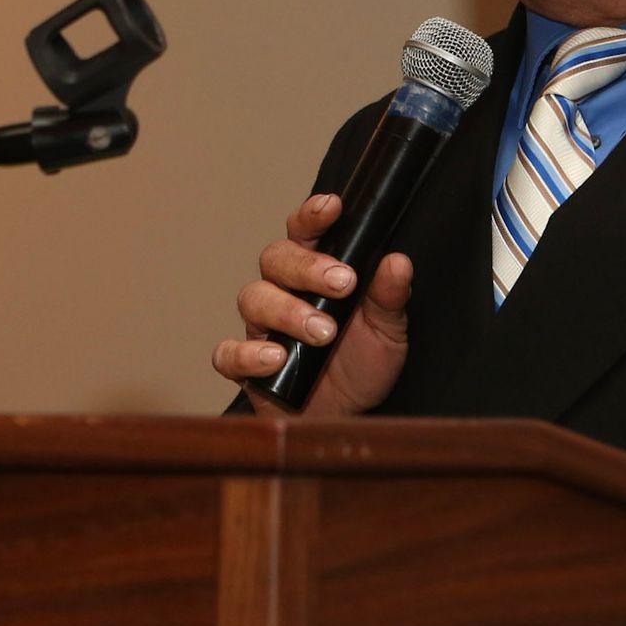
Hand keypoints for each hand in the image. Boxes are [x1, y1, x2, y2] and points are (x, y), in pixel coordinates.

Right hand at [211, 192, 412, 417]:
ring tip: (322, 333)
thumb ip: (389, 297)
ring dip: (288, 311)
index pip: (304, 232)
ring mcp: (262, 328)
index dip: (312, 216)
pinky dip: (246, 354)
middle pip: (275, 258)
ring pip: (253, 299)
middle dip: (307, 267)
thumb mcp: (388, 330)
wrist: (348, 417)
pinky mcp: (246, 366)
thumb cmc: (361, 365)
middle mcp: (283, 292)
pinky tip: (276, 358)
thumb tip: (397, 261)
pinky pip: (228, 353)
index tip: (332, 208)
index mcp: (315, 273)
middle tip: (342, 285)